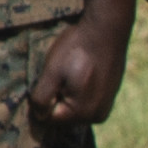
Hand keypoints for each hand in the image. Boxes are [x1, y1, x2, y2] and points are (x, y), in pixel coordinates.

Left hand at [30, 13, 128, 127]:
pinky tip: (80, 71)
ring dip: (65, 92)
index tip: (47, 78)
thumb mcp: (52, 71)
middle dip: (55, 96)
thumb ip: (42, 97)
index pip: (49, 117)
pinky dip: (78, 89)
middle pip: (62, 114)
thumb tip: (39, 117)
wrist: (106, 30)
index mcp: (82, 113)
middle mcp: (97, 116)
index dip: (40, 98)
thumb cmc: (76, 49)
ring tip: (70, 70)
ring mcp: (105, 107)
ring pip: (73, 107)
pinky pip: (85, 100)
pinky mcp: (109, 97)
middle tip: (59, 72)